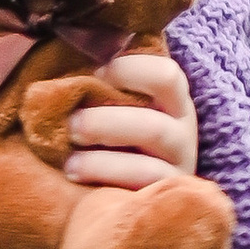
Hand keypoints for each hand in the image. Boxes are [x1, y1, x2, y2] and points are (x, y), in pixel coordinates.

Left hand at [65, 51, 197, 189]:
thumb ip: (98, 86)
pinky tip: (73, 172)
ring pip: (153, 140)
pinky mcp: (167, 192)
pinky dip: (106, 173)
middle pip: (155, 119)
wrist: (118, 204)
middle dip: (107, 119)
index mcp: (171, 104)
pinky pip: (144, 180)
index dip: (131, 69)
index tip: (95, 72)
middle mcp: (182, 132)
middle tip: (70, 123)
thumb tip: (67, 43)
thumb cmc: (109, 147)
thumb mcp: (110, 113)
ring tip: (69, 154)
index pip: (166, 75)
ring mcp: (179, 165)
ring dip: (105, 144)